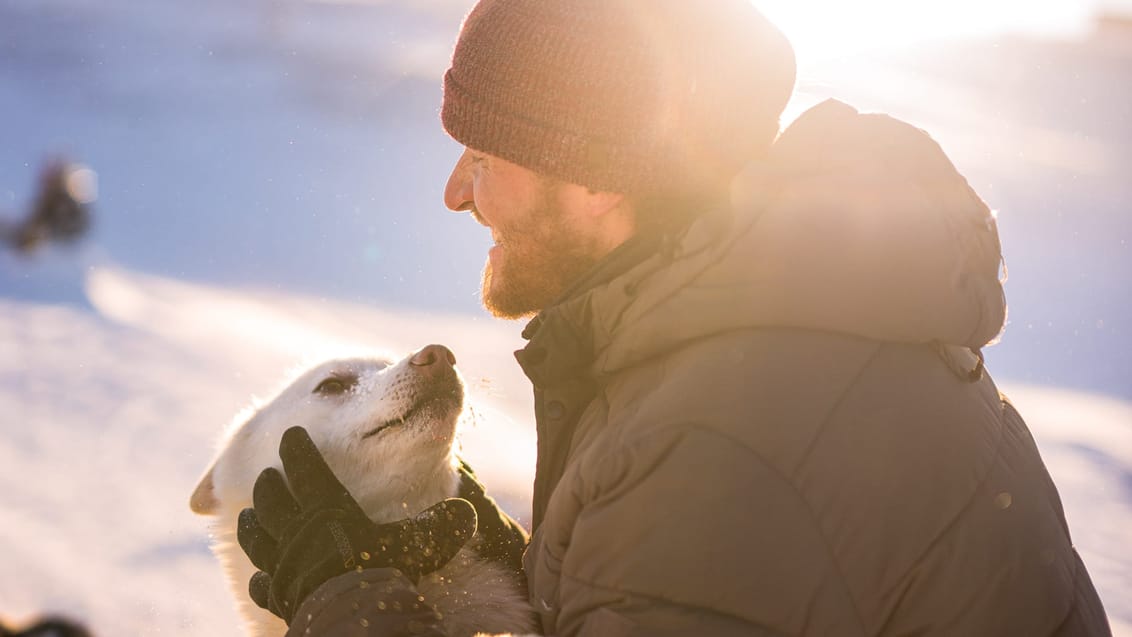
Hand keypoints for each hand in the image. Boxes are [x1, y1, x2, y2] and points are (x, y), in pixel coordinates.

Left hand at [236, 426, 476, 623]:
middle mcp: (295, 530)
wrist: (347, 614)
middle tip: (269, 475)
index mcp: (326, 507)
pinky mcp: (276, 593)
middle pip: (271, 498)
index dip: (296, 448)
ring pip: (255, 536)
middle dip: (269, 483)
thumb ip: (441, 526)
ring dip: (251, 522)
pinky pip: (260, 582)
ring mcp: (280, 563)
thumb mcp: (418, 544)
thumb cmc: (382, 571)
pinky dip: (259, 576)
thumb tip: (468, 513)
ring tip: (248, 514)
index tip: (291, 435)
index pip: (305, 466)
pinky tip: (259, 574)